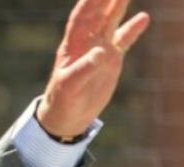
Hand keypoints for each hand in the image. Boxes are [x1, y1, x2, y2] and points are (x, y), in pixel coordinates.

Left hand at [36, 0, 151, 137]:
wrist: (66, 116)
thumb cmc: (62, 101)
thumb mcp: (70, 86)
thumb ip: (85, 69)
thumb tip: (101, 52)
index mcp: (73, 45)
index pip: (82, 16)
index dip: (90, 1)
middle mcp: (86, 43)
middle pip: (98, 13)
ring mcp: (99, 50)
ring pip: (110, 21)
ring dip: (119, 5)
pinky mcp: (111, 60)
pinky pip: (123, 40)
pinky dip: (132, 29)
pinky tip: (143, 17)